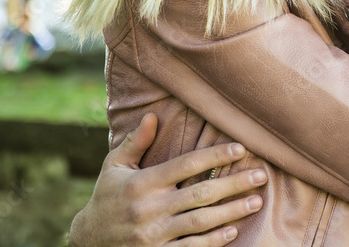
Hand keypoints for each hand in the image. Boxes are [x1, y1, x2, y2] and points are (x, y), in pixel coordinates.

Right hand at [69, 113, 267, 245]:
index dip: (215, 156)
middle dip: (234, 184)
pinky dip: (213, 241)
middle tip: (261, 176)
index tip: (241, 149)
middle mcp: (149, 209)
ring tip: (256, 201)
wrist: (87, 243)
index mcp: (142, 183)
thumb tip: (153, 115)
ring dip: (231, 212)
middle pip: (200, 194)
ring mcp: (154, 235)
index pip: (185, 165)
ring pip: (200, 222)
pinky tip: (233, 231)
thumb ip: (136, 143)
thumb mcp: (114, 167)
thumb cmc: (105, 198)